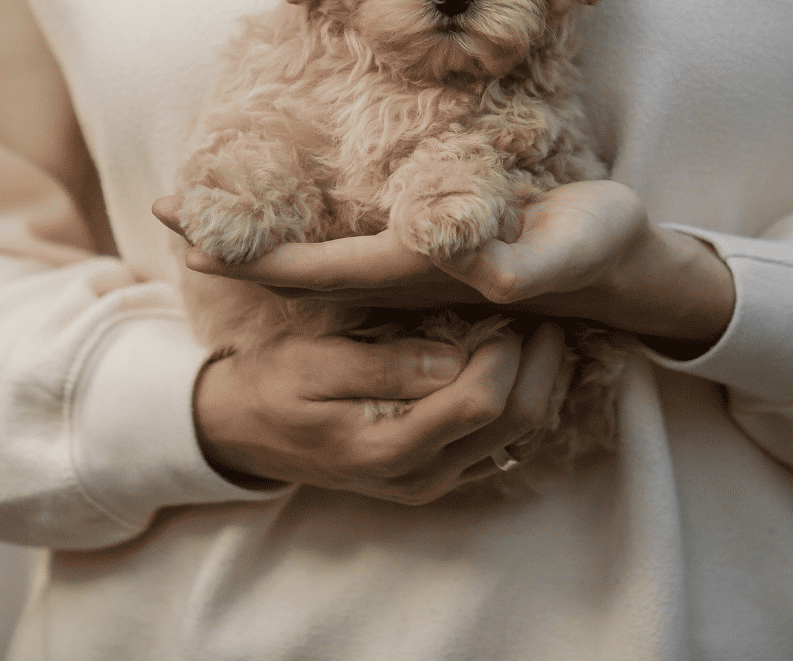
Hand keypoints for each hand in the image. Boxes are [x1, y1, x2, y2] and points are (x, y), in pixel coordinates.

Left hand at [154, 181, 735, 357]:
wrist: (621, 269)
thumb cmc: (595, 250)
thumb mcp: (569, 248)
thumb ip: (523, 264)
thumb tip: (476, 270)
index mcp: (422, 272)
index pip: (315, 269)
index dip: (250, 254)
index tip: (187, 233)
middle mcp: (403, 276)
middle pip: (296, 268)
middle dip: (231, 244)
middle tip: (162, 213)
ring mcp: (411, 268)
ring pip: (314, 259)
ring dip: (257, 239)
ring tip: (202, 217)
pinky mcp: (427, 251)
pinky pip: (343, 248)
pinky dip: (297, 233)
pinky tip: (279, 220)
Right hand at [194, 322, 573, 502]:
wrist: (243, 433)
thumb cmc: (273, 385)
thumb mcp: (313, 363)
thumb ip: (384, 365)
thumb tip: (455, 359)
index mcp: (389, 447)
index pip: (480, 403)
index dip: (506, 354)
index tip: (509, 310)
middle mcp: (421, 476)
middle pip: (515, 425)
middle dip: (540, 368)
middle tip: (549, 316)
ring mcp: (433, 481)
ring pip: (518, 438)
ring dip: (540, 386)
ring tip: (544, 333)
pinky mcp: (438, 475)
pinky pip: (501, 444)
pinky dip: (520, 403)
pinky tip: (520, 364)